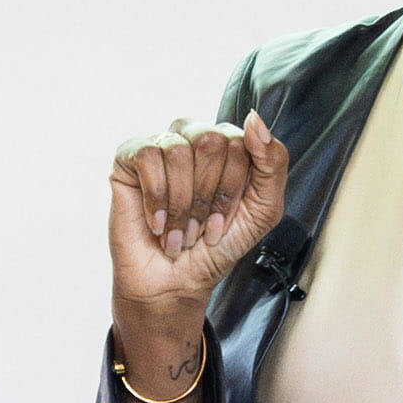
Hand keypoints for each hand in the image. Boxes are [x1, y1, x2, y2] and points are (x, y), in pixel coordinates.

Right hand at [105, 122, 286, 337]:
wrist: (175, 283)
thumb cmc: (217, 247)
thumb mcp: (264, 209)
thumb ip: (273, 162)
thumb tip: (255, 119)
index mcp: (229, 145)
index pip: (241, 143)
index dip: (233, 190)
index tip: (223, 223)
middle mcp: (195, 138)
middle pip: (211, 141)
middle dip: (208, 196)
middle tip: (199, 227)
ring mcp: (162, 146)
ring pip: (178, 150)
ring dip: (182, 204)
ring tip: (179, 231)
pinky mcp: (128, 158)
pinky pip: (147, 156)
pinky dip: (157, 198)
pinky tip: (158, 222)